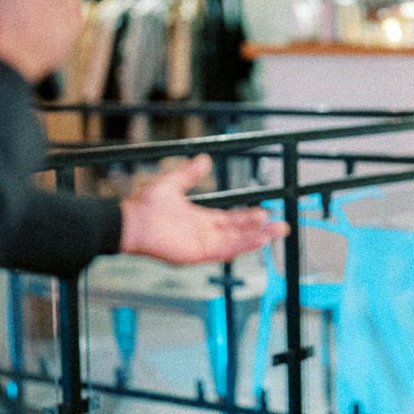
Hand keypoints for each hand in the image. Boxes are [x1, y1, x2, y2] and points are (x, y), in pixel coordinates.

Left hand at [119, 155, 288, 263]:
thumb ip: (190, 173)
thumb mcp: (173, 182)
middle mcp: (203, 233)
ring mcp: (201, 245)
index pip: (230, 220)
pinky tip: (257, 241)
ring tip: (276, 233)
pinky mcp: (197, 254)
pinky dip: (242, 245)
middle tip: (281, 226)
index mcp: (200, 219)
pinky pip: (224, 251)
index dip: (248, 217)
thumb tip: (204, 160)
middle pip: (238, 233)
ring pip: (235, 243)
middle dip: (260, 230)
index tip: (265, 212)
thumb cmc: (146, 205)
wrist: (131, 220)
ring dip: (256, 238)